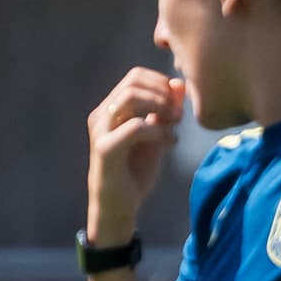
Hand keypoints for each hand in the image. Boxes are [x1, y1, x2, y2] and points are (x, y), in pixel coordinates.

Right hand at [87, 67, 185, 239]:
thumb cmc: (136, 169)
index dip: (162, 83)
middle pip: (133, 81)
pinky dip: (158, 131)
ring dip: (160, 106)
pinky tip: (170, 142)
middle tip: (179, 114)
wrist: (119, 203)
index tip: (180, 102)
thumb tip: (180, 84)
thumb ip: (166, 112)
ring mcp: (101, 130)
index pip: (136, 76)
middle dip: (163, 93)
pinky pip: (135, 127)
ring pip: (129, 97)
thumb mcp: (157, 135)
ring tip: (174, 124)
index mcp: (111, 108)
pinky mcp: (105, 148)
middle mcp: (102, 114)